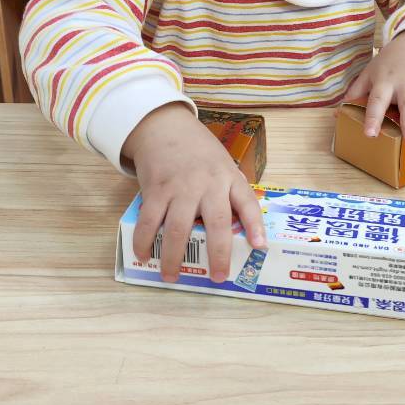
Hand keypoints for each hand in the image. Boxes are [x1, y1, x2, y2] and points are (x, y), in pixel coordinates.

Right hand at [122, 102, 267, 282]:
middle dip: (218, 254)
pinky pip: (149, 222)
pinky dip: (144, 241)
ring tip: (172, 277)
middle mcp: (207, 184)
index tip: (260, 246)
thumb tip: (244, 230)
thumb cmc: (200, 152)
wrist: (165, 128)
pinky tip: (145, 256)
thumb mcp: (223, 165)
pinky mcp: (156, 190)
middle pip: (216, 223)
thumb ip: (231, 192)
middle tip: (219, 277)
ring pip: (178, 229)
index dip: (255, 225)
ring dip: (174, 257)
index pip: (247, 202)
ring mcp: (180, 188)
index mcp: (228, 178)